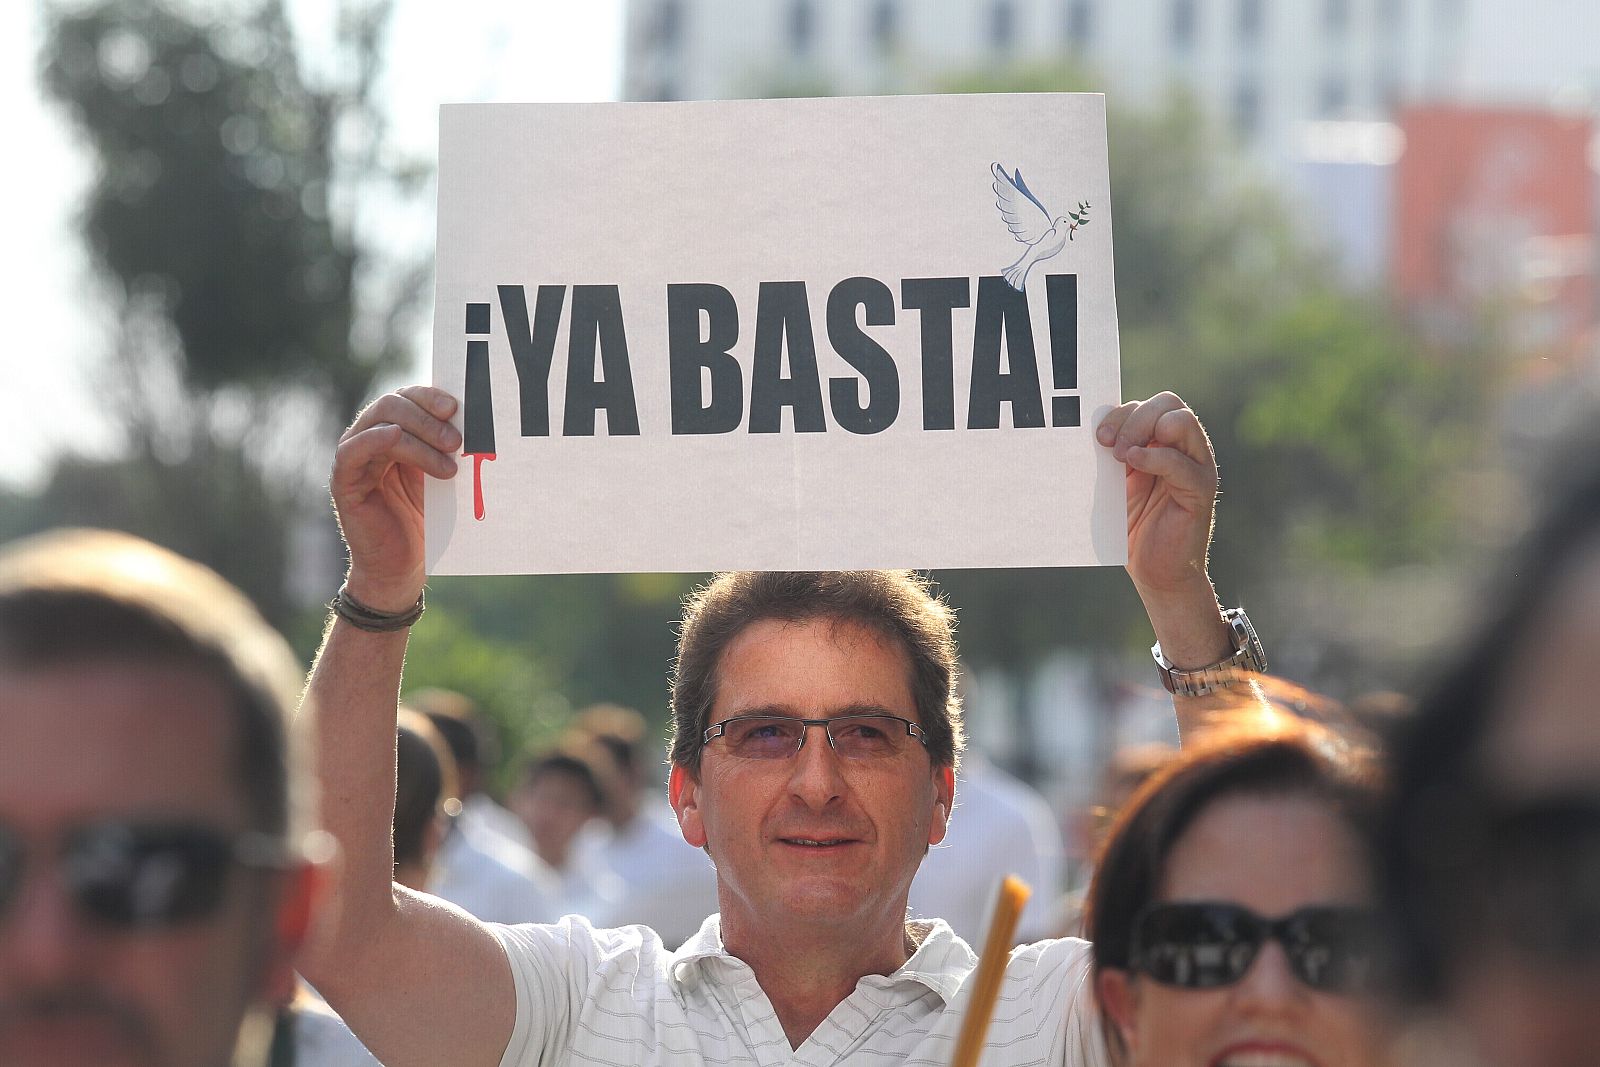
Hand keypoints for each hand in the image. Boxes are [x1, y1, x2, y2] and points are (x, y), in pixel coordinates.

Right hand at [330, 386, 459, 611]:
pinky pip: (353, 450)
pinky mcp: (344, 481)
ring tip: (448, 462)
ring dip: (417, 436)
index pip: (408, 397)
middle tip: (457, 441)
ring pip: (380, 423)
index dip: (430, 396)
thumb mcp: (442, 476)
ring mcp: (355, 458)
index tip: (457, 408)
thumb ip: (449, 447)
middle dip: (428, 418)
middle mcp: (371, 439)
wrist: (403, 567)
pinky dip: (377, 440)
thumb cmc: (427, 520)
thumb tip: (478, 420)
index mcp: (396, 432)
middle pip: (393, 404)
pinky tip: (399, 441)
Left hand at [1096, 392, 1218, 601]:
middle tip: (1106, 443)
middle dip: (1133, 417)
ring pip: (1181, 421)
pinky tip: (1133, 463)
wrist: (1155, 574)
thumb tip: (1083, 432)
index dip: (1121, 413)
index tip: (1096, 436)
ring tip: (1120, 456)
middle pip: (1168, 403)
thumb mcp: (1115, 485)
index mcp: (1163, 443)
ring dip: (1144, 430)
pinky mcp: (1200, 492)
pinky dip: (1156, 457)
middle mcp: (1185, 449)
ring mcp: (1197, 467)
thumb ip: (1110, 456)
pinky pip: (1183, 463)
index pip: (1148, 405)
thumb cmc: (1132, 528)